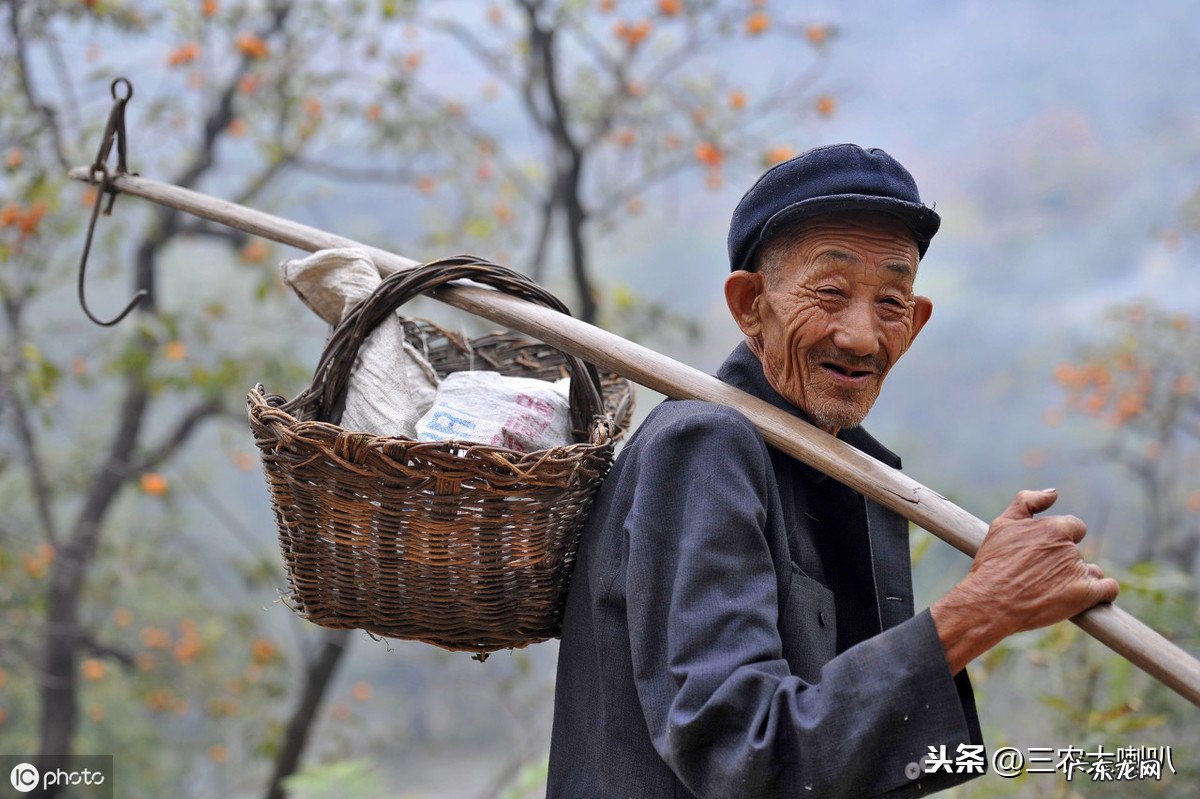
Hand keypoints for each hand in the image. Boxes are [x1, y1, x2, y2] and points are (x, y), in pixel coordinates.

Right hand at [931, 488, 1119, 672]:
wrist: (989, 602)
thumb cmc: (993, 564)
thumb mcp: (1002, 525)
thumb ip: (1028, 502)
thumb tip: (1054, 492)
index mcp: (1054, 528)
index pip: (1074, 527)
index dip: (1059, 541)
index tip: (1044, 555)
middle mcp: (1069, 548)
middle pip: (1077, 553)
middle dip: (1063, 562)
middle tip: (1039, 576)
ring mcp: (1078, 571)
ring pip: (1092, 571)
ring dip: (1079, 579)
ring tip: (1054, 592)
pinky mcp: (1085, 594)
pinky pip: (1109, 589)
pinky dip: (1103, 593)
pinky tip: (1086, 598)